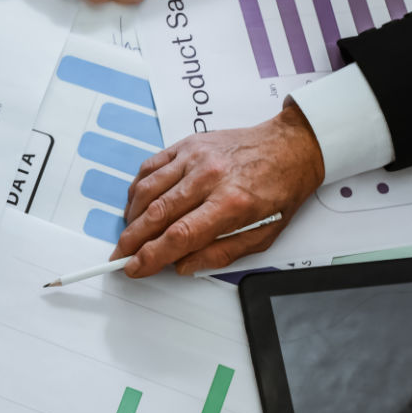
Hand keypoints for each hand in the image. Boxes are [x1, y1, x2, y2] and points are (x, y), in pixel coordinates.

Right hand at [113, 99, 324, 275]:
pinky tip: (137, 203)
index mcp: (231, 203)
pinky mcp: (187, 144)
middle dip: (132, 241)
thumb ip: (222, 253)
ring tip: (129, 233)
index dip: (151, 256)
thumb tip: (183, 265)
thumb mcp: (263, 235)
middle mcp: (209, 177)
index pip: (179, 236)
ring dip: (131, 217)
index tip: (135, 268)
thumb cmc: (280, 189)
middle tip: (121, 256)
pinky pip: (151, 166)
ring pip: (148, 190)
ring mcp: (195, 157)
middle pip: (156, 214)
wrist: (290, 147)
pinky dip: (138, 188)